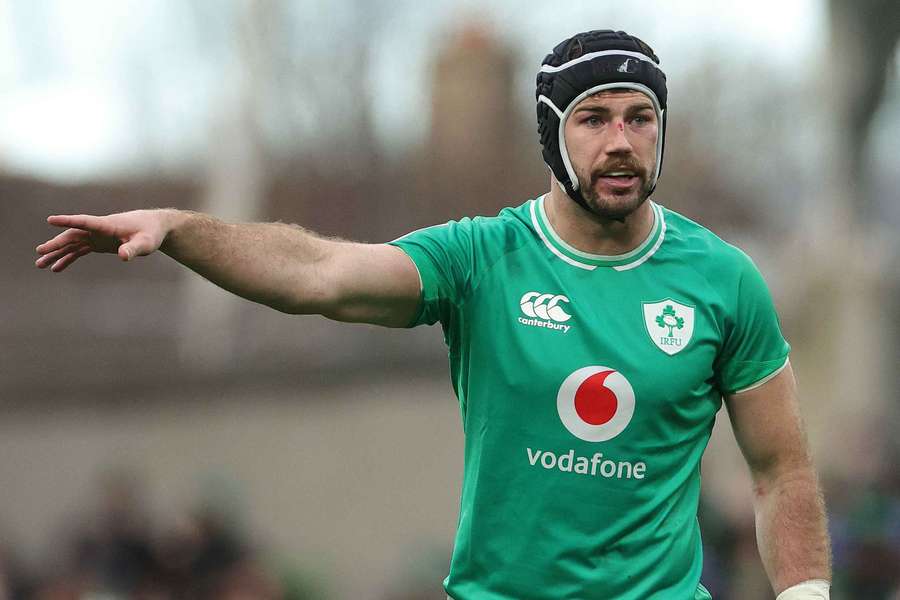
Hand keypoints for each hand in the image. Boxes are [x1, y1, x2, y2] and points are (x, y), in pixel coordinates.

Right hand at [35, 210, 172, 271]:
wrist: (154, 227)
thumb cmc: (150, 233)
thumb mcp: (145, 243)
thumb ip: (133, 249)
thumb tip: (123, 256)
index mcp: (107, 225)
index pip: (84, 221)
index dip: (68, 221)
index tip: (51, 220)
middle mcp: (98, 230)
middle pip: (72, 235)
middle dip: (56, 244)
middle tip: (39, 253)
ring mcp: (96, 236)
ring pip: (72, 244)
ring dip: (57, 253)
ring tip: (40, 264)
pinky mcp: (98, 243)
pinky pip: (79, 251)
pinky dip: (68, 258)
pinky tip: (57, 268)